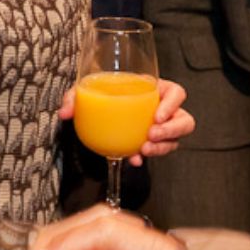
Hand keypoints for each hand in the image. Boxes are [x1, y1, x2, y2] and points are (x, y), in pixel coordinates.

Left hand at [58, 79, 194, 165]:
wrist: (100, 115)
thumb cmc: (101, 95)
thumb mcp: (87, 92)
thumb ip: (75, 98)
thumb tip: (64, 113)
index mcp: (153, 90)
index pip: (176, 93)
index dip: (172, 104)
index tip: (157, 116)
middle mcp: (162, 109)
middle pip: (184, 120)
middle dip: (172, 131)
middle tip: (151, 135)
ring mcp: (159, 129)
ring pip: (175, 140)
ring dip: (163, 147)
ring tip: (144, 150)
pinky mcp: (150, 144)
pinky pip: (156, 152)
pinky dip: (145, 158)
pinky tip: (133, 160)